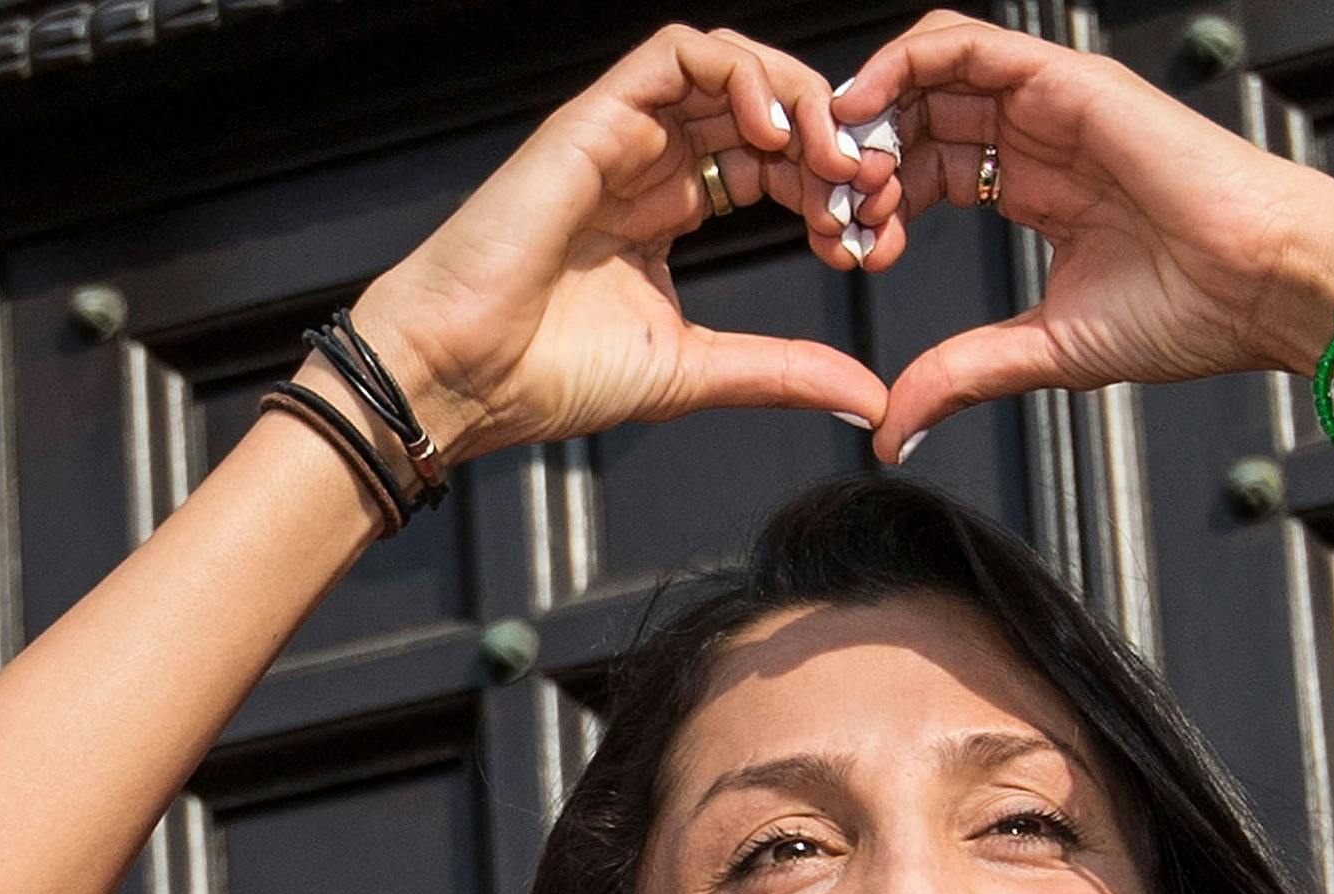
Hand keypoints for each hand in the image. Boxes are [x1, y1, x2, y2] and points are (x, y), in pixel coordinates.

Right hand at [346, 25, 911, 467]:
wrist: (465, 376)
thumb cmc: (549, 376)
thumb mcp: (697, 371)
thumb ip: (783, 372)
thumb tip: (867, 398)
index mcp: (668, 210)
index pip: (770, 163)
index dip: (826, 184)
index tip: (862, 231)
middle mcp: (648, 163)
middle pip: (760, 108)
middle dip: (827, 136)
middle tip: (866, 185)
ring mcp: (621, 135)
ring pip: (728, 66)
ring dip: (795, 95)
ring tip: (830, 154)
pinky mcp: (593, 117)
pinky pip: (677, 54)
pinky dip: (738, 74)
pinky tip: (773, 131)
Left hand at [827, 10, 1333, 462]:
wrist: (1262, 284)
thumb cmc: (1191, 311)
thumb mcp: (1044, 350)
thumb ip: (962, 375)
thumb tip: (892, 429)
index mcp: (1038, 188)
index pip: (930, 167)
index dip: (879, 201)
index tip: (854, 249)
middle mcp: (1041, 137)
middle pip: (920, 116)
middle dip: (863, 156)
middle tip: (835, 208)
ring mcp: (1052, 103)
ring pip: (932, 70)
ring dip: (874, 107)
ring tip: (843, 160)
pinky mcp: (1066, 79)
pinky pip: (965, 44)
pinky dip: (902, 64)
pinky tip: (865, 106)